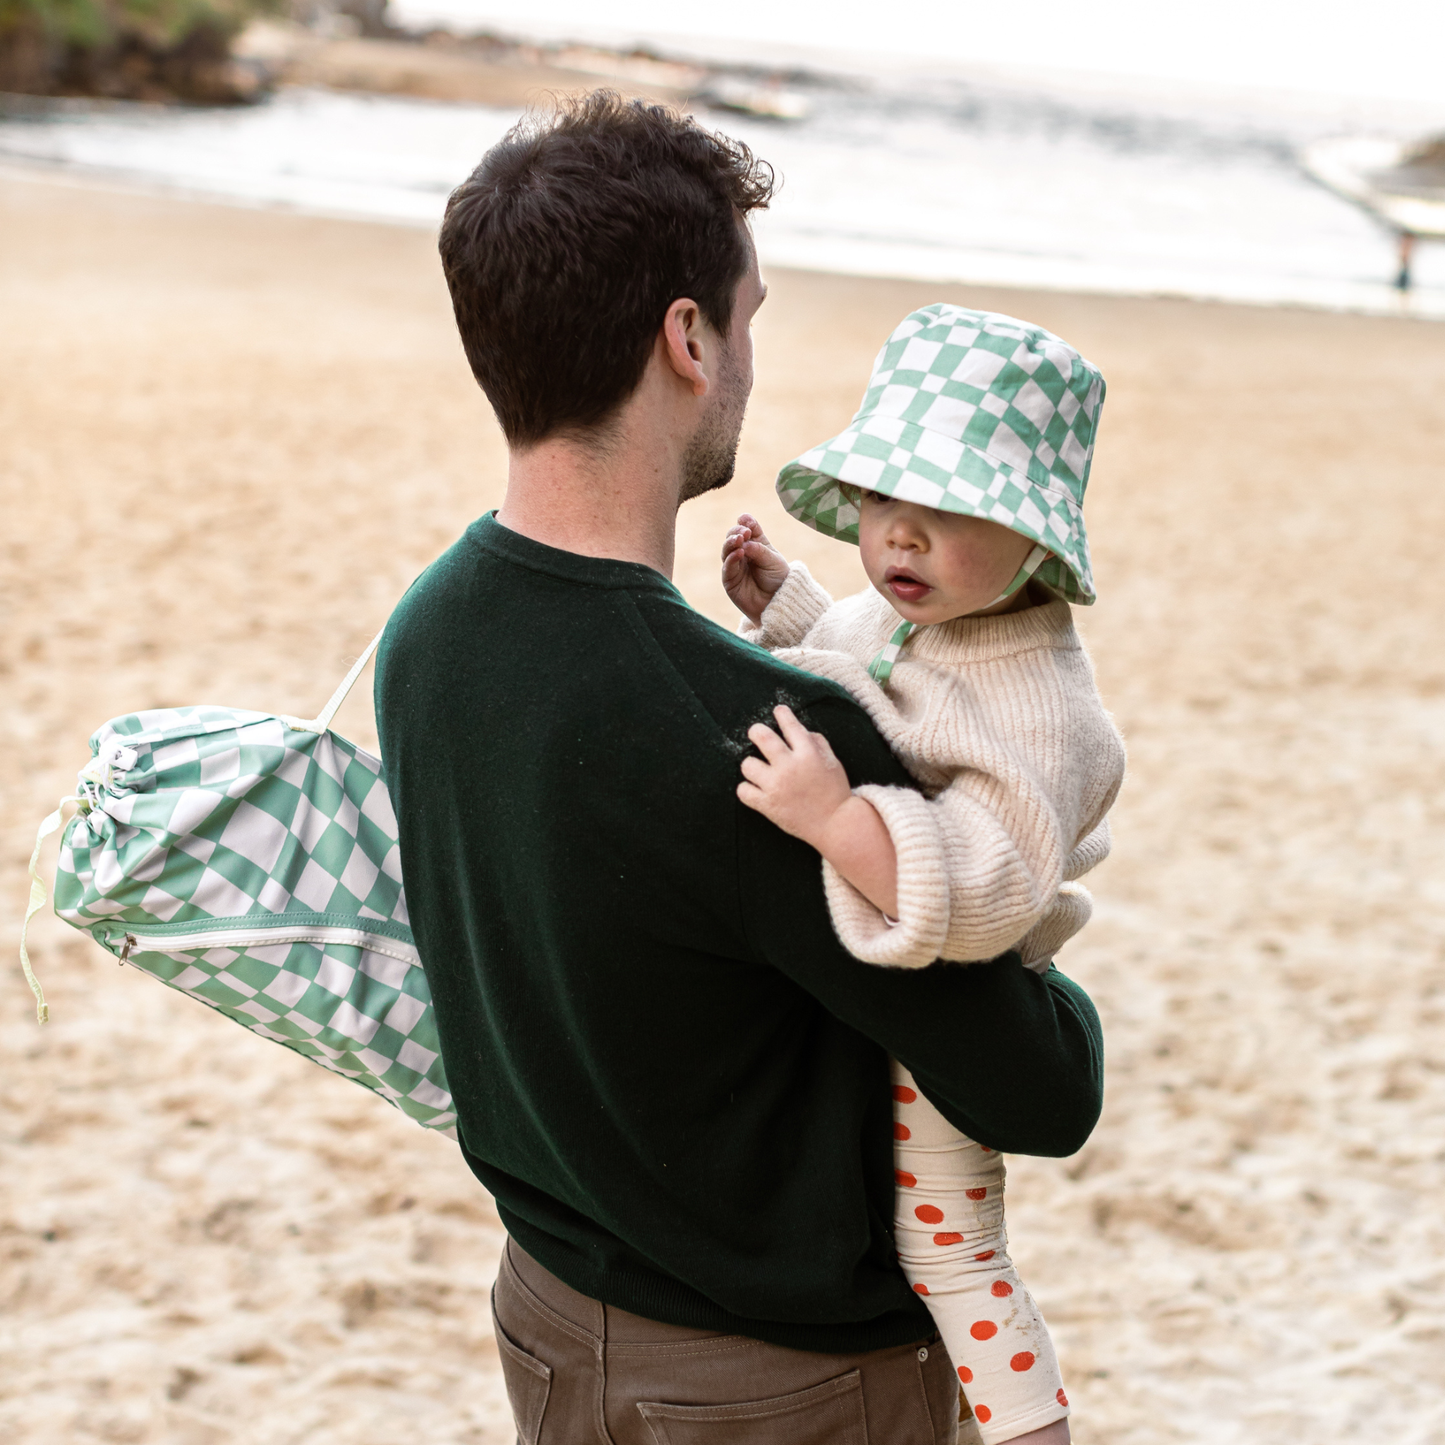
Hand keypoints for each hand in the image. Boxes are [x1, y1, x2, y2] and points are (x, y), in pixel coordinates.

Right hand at [721, 513, 789, 624]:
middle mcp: (743, 553)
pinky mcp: (729, 580)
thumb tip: (743, 541)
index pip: (749, 528)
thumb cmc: (779, 580)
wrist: (779, 603)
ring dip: (731, 543)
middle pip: (734, 537)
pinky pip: (727, 567)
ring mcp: (735, 566)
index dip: (747, 523)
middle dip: (737, 532)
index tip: (747, 521)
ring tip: (740, 539)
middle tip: (744, 532)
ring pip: (727, 550)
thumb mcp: (773, 561)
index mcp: (757, 544)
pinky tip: (739, 552)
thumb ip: (759, 550)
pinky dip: (731, 558)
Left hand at [737, 705, 851, 847]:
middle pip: (761, 737)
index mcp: (808, 753)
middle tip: (756, 733)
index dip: (782, 714)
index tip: (778, 710)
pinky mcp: (767, 805)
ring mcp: (776, 786)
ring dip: (751, 765)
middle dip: (756, 731)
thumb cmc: (835, 791)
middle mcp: (790, 766)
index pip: (790, 725)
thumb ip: (818, 743)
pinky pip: (742, 790)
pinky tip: (755, 788)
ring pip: (747, 764)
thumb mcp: (833, 762)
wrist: (835, 824)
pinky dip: (747, 789)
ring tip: (759, 770)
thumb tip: (801, 730)